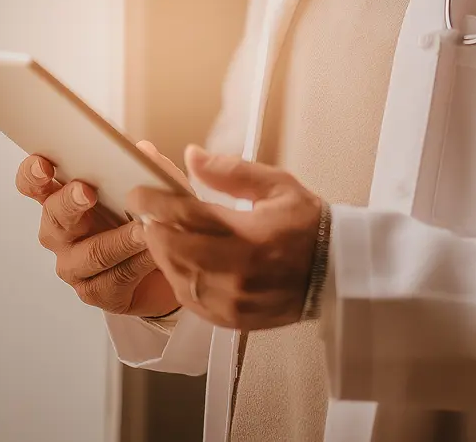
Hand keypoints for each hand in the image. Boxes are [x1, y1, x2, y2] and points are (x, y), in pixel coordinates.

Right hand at [14, 141, 186, 317]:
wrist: (174, 259)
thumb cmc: (151, 213)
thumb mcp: (155, 183)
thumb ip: (148, 166)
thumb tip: (142, 150)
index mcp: (64, 196)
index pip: (34, 183)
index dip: (33, 173)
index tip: (44, 165)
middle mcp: (61, 232)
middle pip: (54, 216)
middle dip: (70, 202)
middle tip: (87, 191)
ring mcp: (74, 265)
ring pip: (90, 252)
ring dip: (119, 239)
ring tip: (143, 228)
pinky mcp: (96, 292)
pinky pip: (115, 277)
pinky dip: (138, 261)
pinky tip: (154, 251)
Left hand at [127, 146, 323, 330]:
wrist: (336, 272)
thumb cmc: (308, 224)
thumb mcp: (277, 185)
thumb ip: (231, 171)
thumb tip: (192, 156)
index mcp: (251, 237)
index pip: (189, 216)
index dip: (158, 202)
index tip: (140, 190)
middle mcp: (239, 275)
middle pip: (175, 250)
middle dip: (153, 227)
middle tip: (145, 210)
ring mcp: (233, 302)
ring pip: (177, 277)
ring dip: (162, 253)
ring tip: (159, 231)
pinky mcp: (231, 320)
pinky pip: (190, 301)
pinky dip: (178, 277)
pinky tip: (179, 260)